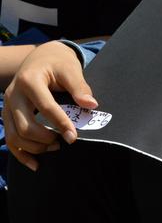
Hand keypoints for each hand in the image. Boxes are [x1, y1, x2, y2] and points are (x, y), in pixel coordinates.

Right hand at [2, 41, 96, 170]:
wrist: (40, 57)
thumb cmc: (58, 63)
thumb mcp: (70, 69)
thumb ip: (80, 87)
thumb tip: (92, 105)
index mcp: (30, 81)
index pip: (45, 107)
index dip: (61, 123)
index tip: (74, 137)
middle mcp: (13, 95)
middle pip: (25, 126)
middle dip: (45, 138)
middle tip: (65, 142)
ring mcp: (6, 107)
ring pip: (14, 136)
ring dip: (35, 147)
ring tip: (56, 146)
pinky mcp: (7, 116)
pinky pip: (9, 140)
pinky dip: (21, 154)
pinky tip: (36, 164)